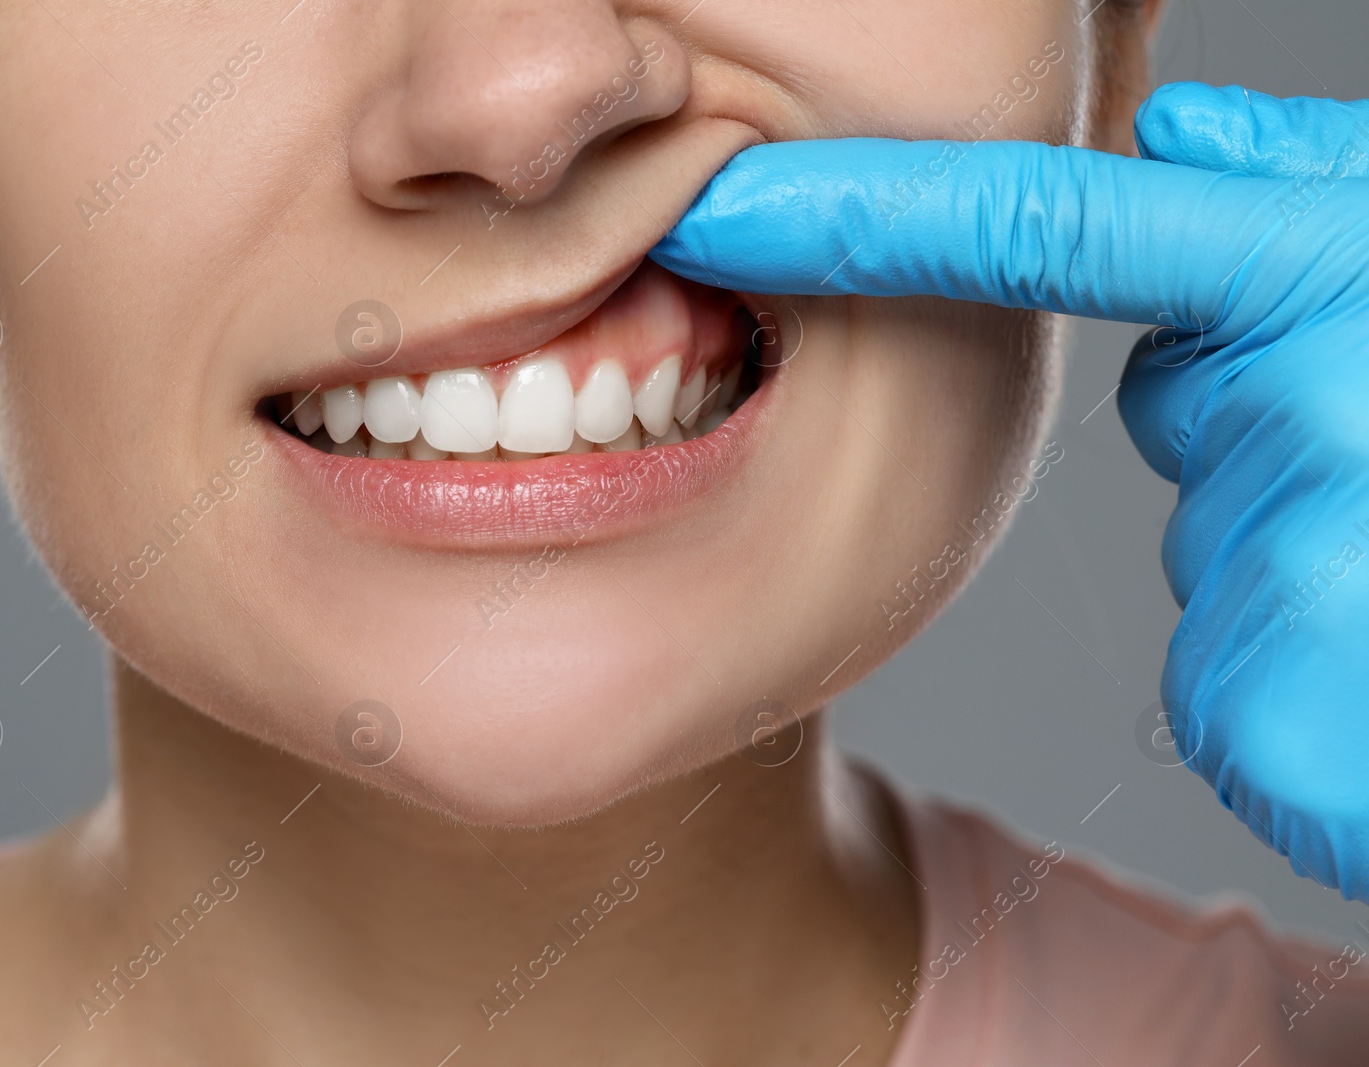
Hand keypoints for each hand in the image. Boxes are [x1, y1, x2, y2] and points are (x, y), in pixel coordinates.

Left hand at [651, 82, 1368, 900]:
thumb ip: (1322, 195)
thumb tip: (1184, 116)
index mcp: (1335, 270)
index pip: (1058, 227)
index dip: (876, 219)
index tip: (728, 211)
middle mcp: (1309, 400)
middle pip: (1173, 395)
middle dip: (1262, 417)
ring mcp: (1290, 560)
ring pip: (1215, 532)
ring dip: (1304, 548)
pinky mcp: (1271, 704)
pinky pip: (1226, 662)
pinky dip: (1298, 671)